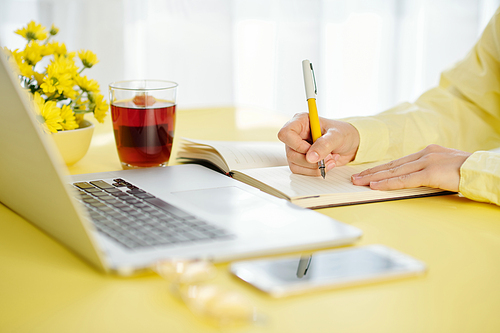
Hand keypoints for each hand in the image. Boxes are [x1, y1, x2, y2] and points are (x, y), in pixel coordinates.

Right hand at [277, 112, 359, 175]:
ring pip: (294, 164)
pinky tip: (326, 164)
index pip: (286, 134)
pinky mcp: (301, 160)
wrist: (351, 144)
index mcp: (301, 121)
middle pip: (290, 153)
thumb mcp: (337, 136)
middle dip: (311, 160)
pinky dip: (315, 171)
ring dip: (314, 167)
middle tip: (328, 156)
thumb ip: (324, 145)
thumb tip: (310, 157)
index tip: (312, 149)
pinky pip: (300, 170)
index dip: (297, 145)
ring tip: (330, 159)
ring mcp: (297, 148)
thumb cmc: (344, 133)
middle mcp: (296, 135)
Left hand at [351, 144, 470, 191]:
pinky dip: (388, 183)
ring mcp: (427, 162)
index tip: (367, 174)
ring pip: (394, 171)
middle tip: (355, 178)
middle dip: (372, 172)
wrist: (484, 170)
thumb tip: (415, 179)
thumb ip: (428, 171)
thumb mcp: (444, 168)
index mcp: (427, 152)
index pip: (398, 161)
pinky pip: (404, 180)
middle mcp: (424, 154)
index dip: (381, 168)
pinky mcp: (431, 173)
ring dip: (374, 178)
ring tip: (359, 183)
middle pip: (392, 165)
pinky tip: (375, 186)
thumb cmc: (468, 172)